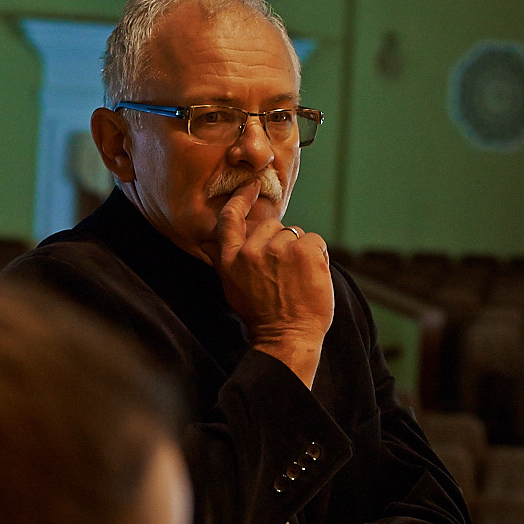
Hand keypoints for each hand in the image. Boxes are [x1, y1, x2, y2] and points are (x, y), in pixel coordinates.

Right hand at [205, 182, 333, 385]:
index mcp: (231, 259)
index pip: (230, 218)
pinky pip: (314, 240)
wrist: (287, 337)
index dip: (241, 198)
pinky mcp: (304, 251)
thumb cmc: (261, 315)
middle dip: (281, 241)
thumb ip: (222, 260)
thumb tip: (206, 240)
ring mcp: (278, 250)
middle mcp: (251, 251)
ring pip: (295, 233)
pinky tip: (311, 276)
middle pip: (271, 225)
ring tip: (297, 278)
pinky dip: (318, 255)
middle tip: (284, 272)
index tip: (251, 187)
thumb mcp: (231, 287)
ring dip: (300, 251)